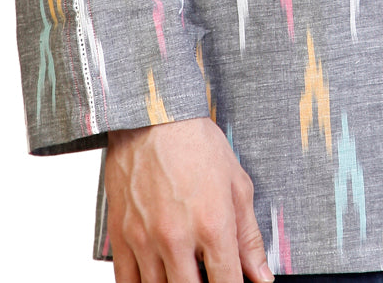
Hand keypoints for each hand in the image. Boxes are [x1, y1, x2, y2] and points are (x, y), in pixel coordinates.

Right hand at [105, 116, 272, 282]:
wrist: (154, 117)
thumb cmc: (196, 144)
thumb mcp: (238, 185)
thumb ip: (249, 237)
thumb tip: (261, 276)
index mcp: (212, 224)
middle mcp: (177, 237)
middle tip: (207, 274)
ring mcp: (145, 239)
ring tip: (185, 270)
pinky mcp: (121, 236)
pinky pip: (127, 282)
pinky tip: (156, 278)